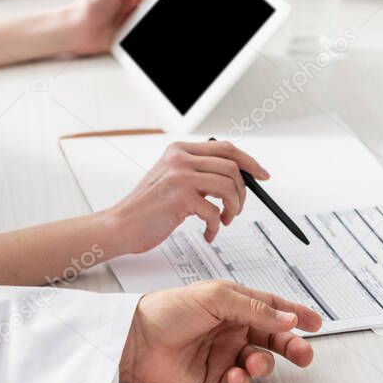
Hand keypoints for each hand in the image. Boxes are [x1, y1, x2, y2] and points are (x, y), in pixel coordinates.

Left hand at [62, 0, 156, 55]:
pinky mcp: (126, 38)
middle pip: (151, 7)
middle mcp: (128, 7)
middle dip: (158, 8)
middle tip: (162, 9)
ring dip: (151, 21)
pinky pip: (139, 36)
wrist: (73, 30)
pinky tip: (145, 31)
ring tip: (153, 19)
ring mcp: (128, 23)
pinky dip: (144, 35)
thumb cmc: (86, 6)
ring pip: (147, 22)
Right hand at [106, 140, 270, 253]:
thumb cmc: (148, 207)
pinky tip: (208, 233)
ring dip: (233, 209)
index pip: (226, 148)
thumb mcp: (172, 178)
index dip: (249, 162)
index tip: (262, 175)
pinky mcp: (179, 198)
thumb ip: (198, 172)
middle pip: (232, 168)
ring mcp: (179, 176)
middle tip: (236, 209)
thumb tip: (236, 177)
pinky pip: (214, 212)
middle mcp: (180, 158)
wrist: (121, 225)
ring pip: (228, 187)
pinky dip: (216, 226)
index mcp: (180, 149)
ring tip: (223, 221)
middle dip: (242, 192)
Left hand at [119, 280, 321, 382]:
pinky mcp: (212, 374)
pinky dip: (241, 380)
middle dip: (290, 346)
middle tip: (304, 355)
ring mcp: (223, 350)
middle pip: (272, 336)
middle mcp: (231, 325)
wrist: (135, 340)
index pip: (272, 305)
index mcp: (233, 301)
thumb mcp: (216, 298)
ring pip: (258, 359)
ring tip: (254, 364)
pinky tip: (234, 376)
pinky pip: (238, 379)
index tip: (316, 323)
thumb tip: (288, 317)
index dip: (295, 313)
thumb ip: (255, 308)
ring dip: (263, 364)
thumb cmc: (169, 309)